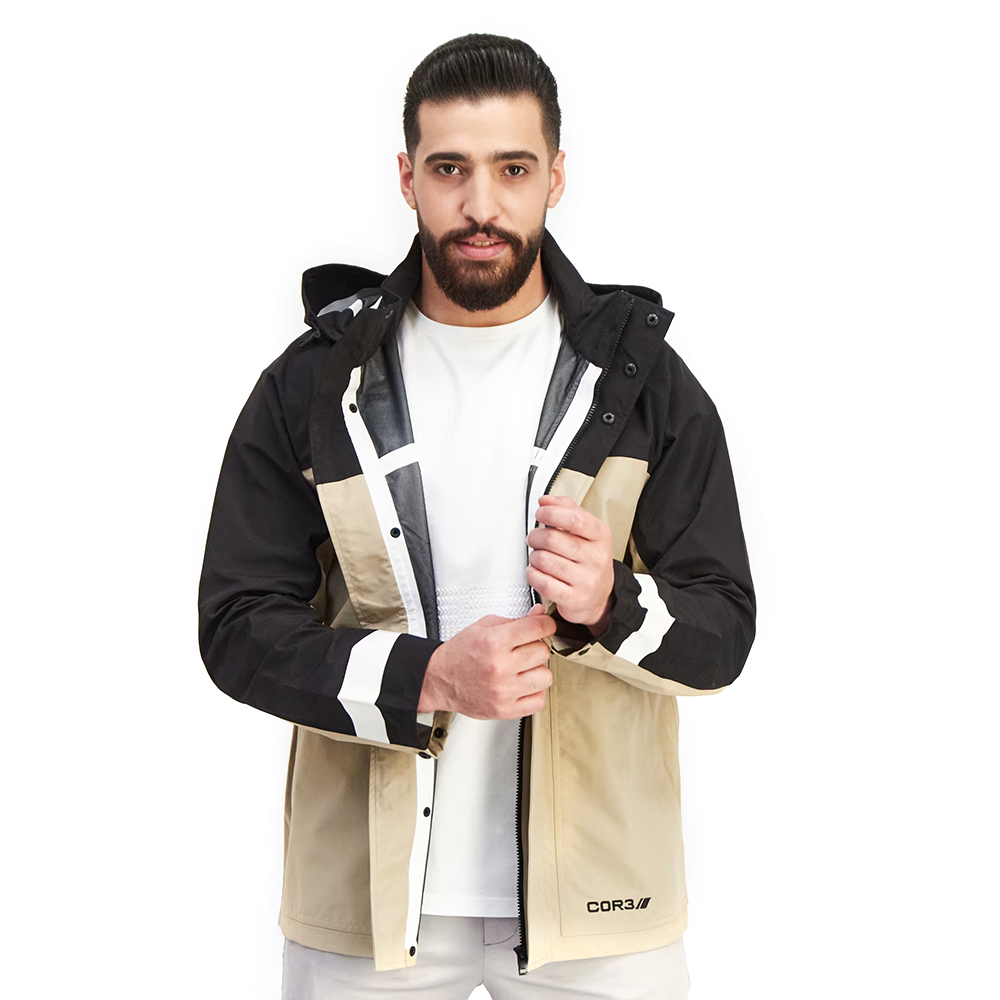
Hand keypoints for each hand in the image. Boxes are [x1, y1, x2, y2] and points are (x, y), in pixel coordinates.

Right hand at [417, 604, 554, 718]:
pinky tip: (522, 685)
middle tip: (524, 649)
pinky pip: (539, 701)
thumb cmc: (460, 653)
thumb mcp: (484, 626)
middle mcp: (499, 667)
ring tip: (522, 669)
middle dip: (536, 647)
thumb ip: (515, 620)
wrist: (439, 679)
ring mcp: (503, 691)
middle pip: (543, 652)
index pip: (538, 628)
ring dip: (537, 671)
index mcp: (494, 642)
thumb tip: (539, 614)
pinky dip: (534, 693)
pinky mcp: (505, 710)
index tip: (544, 627)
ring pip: (545, 677)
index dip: (545, 624)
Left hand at [526, 495, 614, 635]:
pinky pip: (542, 582)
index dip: (551, 513)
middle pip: (553, 539)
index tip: (541, 512)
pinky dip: (533, 574)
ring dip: (533, 556)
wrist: (601, 596)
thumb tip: (546, 500)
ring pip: (544, 560)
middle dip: (535, 536)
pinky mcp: (573, 598)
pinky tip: (537, 571)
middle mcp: (596, 558)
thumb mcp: (587, 531)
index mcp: (601, 536)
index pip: (575, 519)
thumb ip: (567, 510)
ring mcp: (586, 580)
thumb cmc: (590, 561)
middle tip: (534, 538)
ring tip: (538, 557)